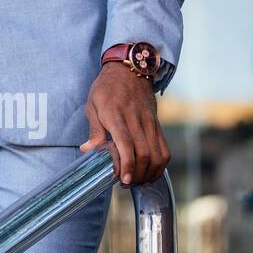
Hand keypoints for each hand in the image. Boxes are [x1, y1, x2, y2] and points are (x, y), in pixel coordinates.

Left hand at [78, 62, 169, 185]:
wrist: (130, 70)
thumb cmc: (106, 88)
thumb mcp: (92, 105)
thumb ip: (94, 130)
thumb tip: (88, 151)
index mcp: (115, 115)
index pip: (125, 144)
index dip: (126, 164)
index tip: (122, 178)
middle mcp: (135, 120)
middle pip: (143, 153)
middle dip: (136, 174)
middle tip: (125, 183)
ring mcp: (150, 123)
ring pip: (157, 154)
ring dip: (148, 172)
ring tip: (136, 180)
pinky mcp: (158, 126)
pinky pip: (165, 149)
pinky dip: (159, 165)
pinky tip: (149, 172)